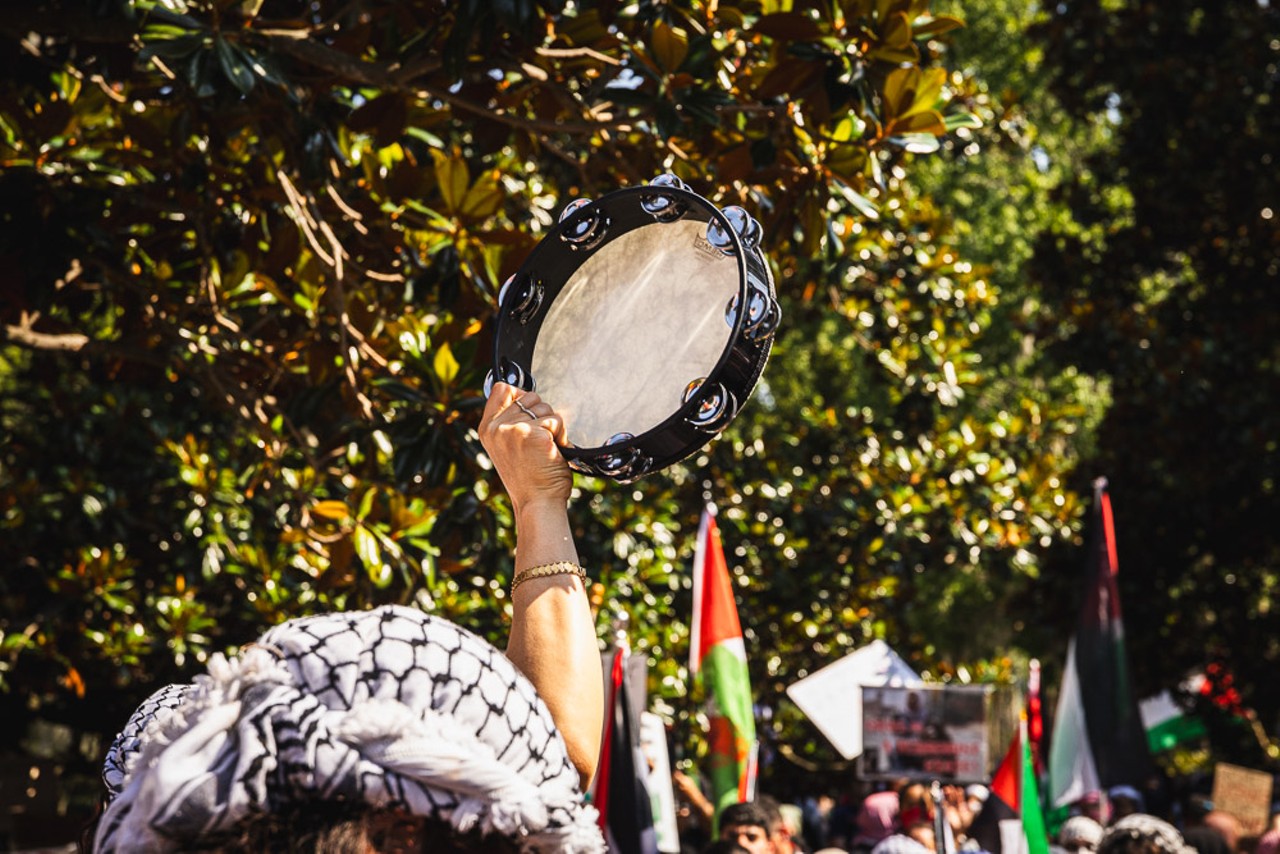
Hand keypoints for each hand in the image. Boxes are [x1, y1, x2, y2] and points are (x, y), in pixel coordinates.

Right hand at [479, 382, 571, 516]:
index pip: (502, 389)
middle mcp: (497, 427)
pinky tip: (554, 452)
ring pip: (545, 407)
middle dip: (542, 415)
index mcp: (487, 429)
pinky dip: (562, 435)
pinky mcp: (535, 434)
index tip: (529, 414)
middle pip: (529, 396)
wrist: (537, 503)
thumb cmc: (528, 478)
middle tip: (540, 441)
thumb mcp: (506, 447)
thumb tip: (525, 396)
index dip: (520, 395)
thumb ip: (508, 422)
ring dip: (553, 426)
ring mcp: (514, 429)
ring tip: (546, 449)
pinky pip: (557, 420)